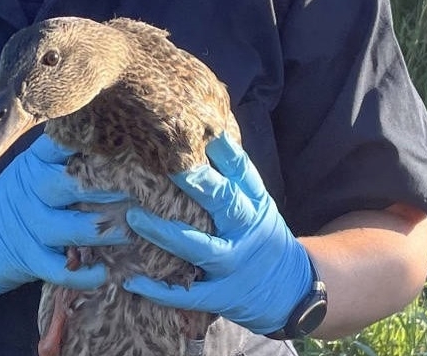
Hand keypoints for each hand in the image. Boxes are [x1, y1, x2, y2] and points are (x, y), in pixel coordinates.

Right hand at [0, 134, 129, 300]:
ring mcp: (31, 225)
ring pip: (71, 228)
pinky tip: (105, 272)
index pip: (63, 143)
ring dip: (104, 231)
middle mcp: (33, 189)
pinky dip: (84, 274)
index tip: (124, 140)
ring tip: (130, 231)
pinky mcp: (31, 258)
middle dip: (111, 187)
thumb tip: (115, 134)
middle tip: (143, 188)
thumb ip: (66, 153)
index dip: (93, 141)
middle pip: (73, 184)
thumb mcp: (35, 166)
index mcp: (35, 161)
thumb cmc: (23, 194)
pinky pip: (60, 270)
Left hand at [121, 134, 313, 334]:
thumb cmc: (265, 241)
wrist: (295, 293)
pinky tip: (131, 280)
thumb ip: (236, 181)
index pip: (242, 172)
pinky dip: (159, 290)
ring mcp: (235, 265)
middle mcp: (246, 231)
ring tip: (133, 217)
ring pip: (198, 247)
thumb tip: (203, 138)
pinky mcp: (223, 295)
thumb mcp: (260, 208)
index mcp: (256, 205)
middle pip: (224, 202)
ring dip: (165, 232)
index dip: (224, 152)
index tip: (204, 131)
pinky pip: (188, 294)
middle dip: (198, 182)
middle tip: (168, 164)